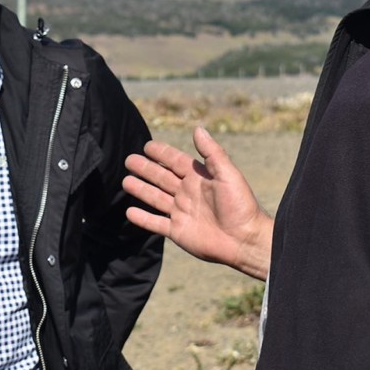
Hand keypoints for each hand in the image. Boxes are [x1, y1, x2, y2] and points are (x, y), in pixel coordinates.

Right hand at [123, 126, 272, 279]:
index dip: (162, 153)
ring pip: (155, 198)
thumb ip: (212, 152)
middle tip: (129, 160)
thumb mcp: (228, 174)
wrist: (244, 240)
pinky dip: (143, 219)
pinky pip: (156, 223)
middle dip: (146, 169)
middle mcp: (188, 193)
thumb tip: (198, 129)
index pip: (176, 161)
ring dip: (141, 190)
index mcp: (199, 177)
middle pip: (161, 178)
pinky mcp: (178, 231)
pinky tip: (129, 212)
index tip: (147, 146)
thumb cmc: (240, 205)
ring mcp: (181, 212)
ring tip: (125, 182)